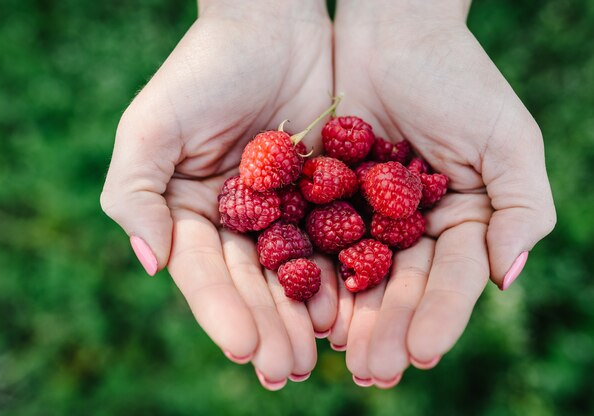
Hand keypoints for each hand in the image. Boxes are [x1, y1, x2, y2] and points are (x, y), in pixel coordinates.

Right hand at [100, 1, 337, 388]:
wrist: (270, 25)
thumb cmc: (203, 69)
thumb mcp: (152, 127)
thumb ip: (135, 194)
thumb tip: (151, 263)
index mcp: (192, 213)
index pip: (205, 271)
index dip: (220, 310)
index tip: (241, 346)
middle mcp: (239, 220)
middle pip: (252, 282)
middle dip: (267, 326)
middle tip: (284, 368)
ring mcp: (284, 211)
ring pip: (295, 272)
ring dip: (305, 314)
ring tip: (318, 353)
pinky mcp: (327, 196)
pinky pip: (336, 240)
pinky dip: (343, 274)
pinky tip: (352, 307)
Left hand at [330, 0, 555, 385]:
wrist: (392, 32)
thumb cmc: (456, 78)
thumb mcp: (506, 138)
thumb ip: (522, 207)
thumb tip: (508, 278)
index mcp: (459, 222)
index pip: (451, 279)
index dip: (439, 316)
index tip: (421, 352)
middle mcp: (411, 228)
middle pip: (400, 286)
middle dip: (387, 328)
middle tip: (371, 371)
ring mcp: (364, 216)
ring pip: (355, 273)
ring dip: (347, 314)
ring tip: (335, 352)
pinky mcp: (321, 199)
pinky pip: (313, 239)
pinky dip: (309, 271)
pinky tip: (300, 303)